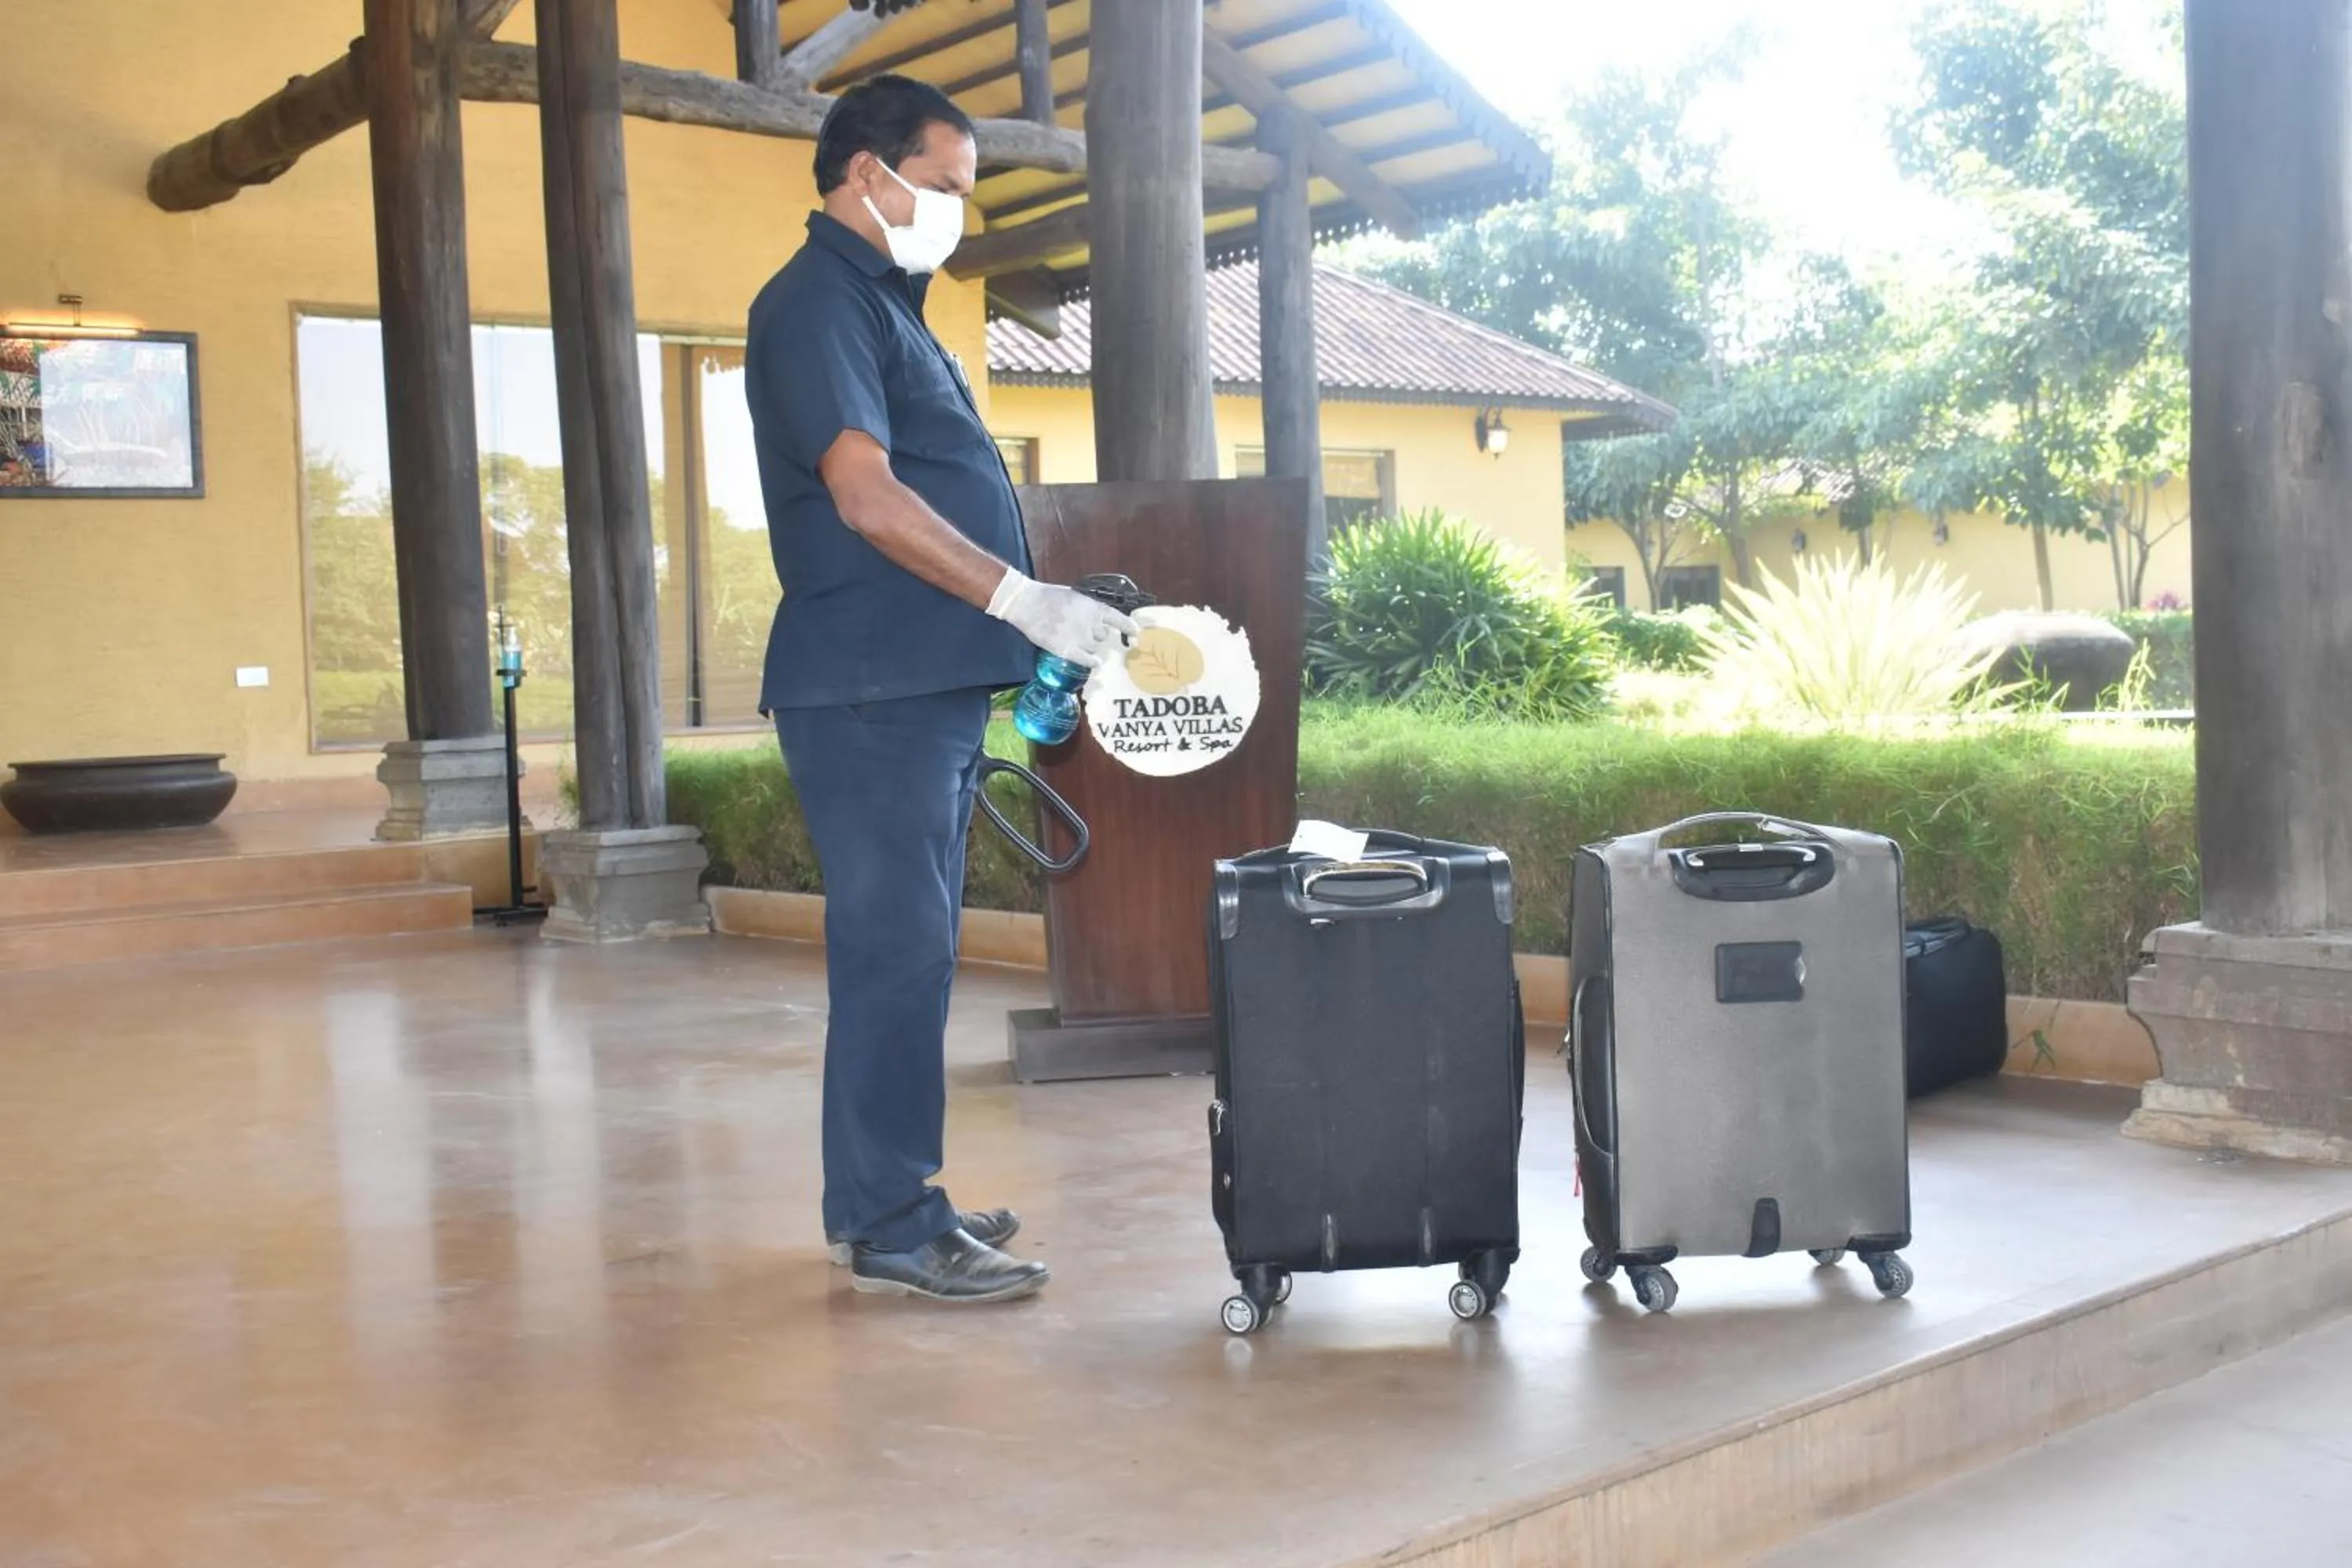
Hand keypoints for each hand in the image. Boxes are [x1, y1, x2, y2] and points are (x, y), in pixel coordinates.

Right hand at [987, 570, 1139, 668]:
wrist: (1027, 603)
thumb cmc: (1048, 597)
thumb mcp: (1074, 597)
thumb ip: (1087, 610)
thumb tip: (1098, 622)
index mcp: (1093, 607)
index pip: (1116, 618)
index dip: (1127, 627)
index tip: (1136, 634)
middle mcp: (1090, 623)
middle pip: (1103, 637)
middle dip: (1095, 636)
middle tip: (1081, 633)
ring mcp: (1080, 637)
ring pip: (1095, 648)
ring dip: (1089, 647)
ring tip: (1073, 641)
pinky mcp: (1068, 650)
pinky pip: (1087, 660)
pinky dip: (1093, 661)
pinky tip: (1094, 662)